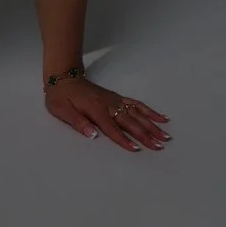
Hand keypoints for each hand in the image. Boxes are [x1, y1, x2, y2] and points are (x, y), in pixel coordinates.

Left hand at [44, 77, 169, 150]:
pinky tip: (161, 117)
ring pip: (137, 113)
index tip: (137, 149)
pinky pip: (136, 104)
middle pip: (130, 122)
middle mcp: (109, 105)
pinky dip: (150, 111)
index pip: (112, 128)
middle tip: (159, 146)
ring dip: (152, 125)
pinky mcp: (117, 98)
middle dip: (146, 134)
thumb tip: (93, 135)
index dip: (124, 140)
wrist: (63, 77)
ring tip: (165, 135)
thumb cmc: (60, 97)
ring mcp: (115, 100)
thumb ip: (78, 122)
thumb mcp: (62, 110)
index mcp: (95, 110)